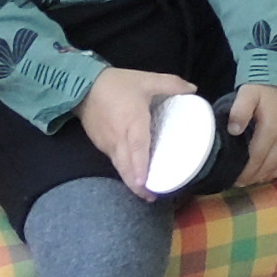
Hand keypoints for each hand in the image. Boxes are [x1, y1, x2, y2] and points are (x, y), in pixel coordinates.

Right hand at [76, 67, 198, 198]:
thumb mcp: (146, 79)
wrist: (83, 85)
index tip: (144, 183)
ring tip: (145, 192)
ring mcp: (107, 144)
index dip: (140, 166)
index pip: (137, 147)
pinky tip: (133, 175)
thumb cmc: (117, 84)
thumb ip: (171, 83)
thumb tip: (193, 90)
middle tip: (151, 197)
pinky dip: (124, 171)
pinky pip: (114, 161)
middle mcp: (118, 137)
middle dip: (136, 185)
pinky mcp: (101, 145)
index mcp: (132, 121)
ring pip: (119, 167)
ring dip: (130, 181)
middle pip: (126, 166)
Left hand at [221, 82, 276, 184]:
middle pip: (271, 164)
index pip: (257, 158)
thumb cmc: (265, 84)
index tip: (236, 180)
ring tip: (261, 177)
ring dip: (273, 173)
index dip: (246, 172)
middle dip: (257, 176)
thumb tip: (233, 131)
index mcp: (271, 128)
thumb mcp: (247, 93)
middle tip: (245, 181)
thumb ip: (239, 111)